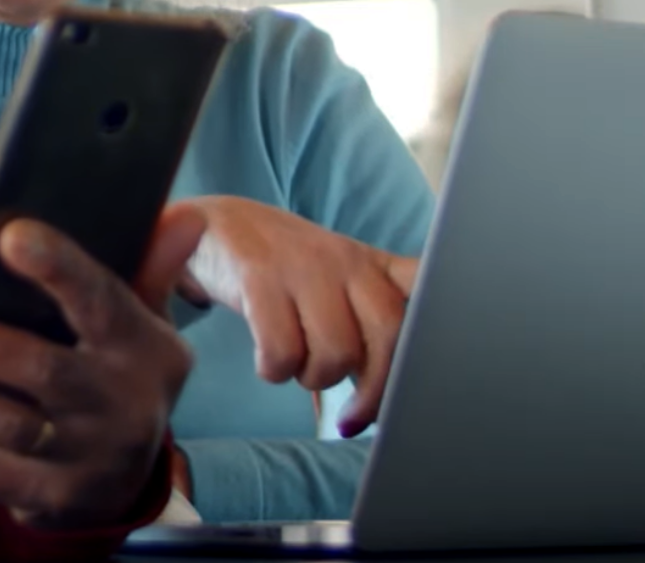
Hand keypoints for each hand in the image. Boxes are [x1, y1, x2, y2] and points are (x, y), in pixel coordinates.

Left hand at [0, 203, 202, 528]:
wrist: (130, 476)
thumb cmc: (121, 370)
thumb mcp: (149, 319)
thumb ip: (154, 266)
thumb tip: (186, 217)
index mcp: (139, 346)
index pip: (102, 300)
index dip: (58, 268)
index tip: (11, 237)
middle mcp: (116, 401)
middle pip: (41, 369)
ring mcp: (81, 454)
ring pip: (2, 426)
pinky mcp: (44, 496)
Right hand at [186, 196, 418, 437]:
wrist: (213, 226)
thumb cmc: (286, 269)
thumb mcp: (337, 278)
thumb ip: (373, 315)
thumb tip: (405, 381)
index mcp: (370, 263)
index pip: (425, 286)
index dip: (430, 333)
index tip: (416, 387)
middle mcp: (345, 259)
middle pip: (388, 333)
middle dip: (373, 389)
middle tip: (351, 417)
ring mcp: (303, 264)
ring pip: (336, 352)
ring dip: (314, 377)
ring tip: (298, 362)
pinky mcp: (258, 276)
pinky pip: (282, 352)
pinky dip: (275, 371)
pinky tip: (268, 357)